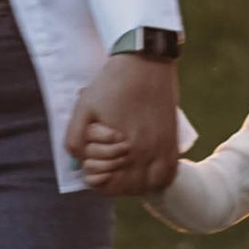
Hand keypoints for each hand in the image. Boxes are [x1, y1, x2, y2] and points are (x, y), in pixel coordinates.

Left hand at [65, 54, 180, 197]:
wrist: (146, 59)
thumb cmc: (112, 83)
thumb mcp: (83, 108)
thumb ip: (75, 139)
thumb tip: (78, 163)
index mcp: (125, 147)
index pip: (105, 184)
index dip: (93, 177)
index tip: (90, 164)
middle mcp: (148, 152)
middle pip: (129, 188)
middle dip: (113, 182)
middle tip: (105, 166)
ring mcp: (164, 148)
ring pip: (150, 185)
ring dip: (135, 183)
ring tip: (124, 170)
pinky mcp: (172, 140)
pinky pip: (168, 173)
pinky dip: (156, 177)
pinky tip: (145, 167)